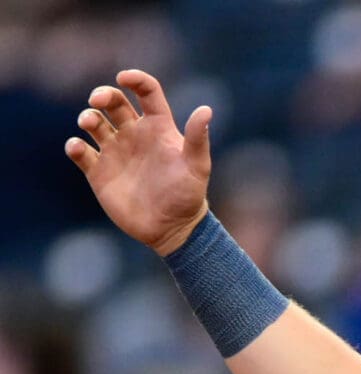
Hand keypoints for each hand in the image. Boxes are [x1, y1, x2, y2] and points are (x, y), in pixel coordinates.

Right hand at [65, 69, 213, 255]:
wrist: (172, 228)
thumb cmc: (188, 196)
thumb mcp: (197, 166)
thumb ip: (198, 138)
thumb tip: (206, 109)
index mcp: (158, 128)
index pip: (146, 92)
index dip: (135, 80)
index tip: (124, 78)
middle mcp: (134, 134)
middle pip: (114, 102)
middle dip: (103, 94)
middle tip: (97, 100)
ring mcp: (115, 151)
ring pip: (94, 123)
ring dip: (87, 117)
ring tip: (90, 124)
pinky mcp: (99, 171)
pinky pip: (80, 152)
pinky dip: (74, 146)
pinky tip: (79, 149)